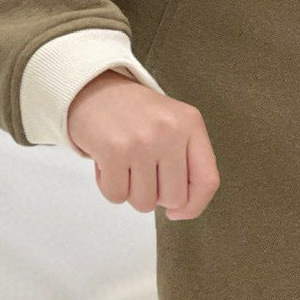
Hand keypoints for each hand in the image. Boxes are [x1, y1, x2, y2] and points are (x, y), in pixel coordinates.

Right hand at [65, 71, 219, 219]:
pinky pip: (116, 195)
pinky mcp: (114, 150)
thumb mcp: (172, 126)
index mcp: (191, 124)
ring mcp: (142, 141)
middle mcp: (170, 131)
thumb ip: (186, 162)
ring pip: (144, 203)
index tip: (178, 211)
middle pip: (174, 198)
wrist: (92, 89)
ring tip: (125, 165)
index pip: (207, 180)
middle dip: (156, 196)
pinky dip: (110, 187)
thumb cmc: (136, 116)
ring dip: (131, 192)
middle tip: (142, 172)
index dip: (195, 205)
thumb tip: (181, 210)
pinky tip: (108, 164)